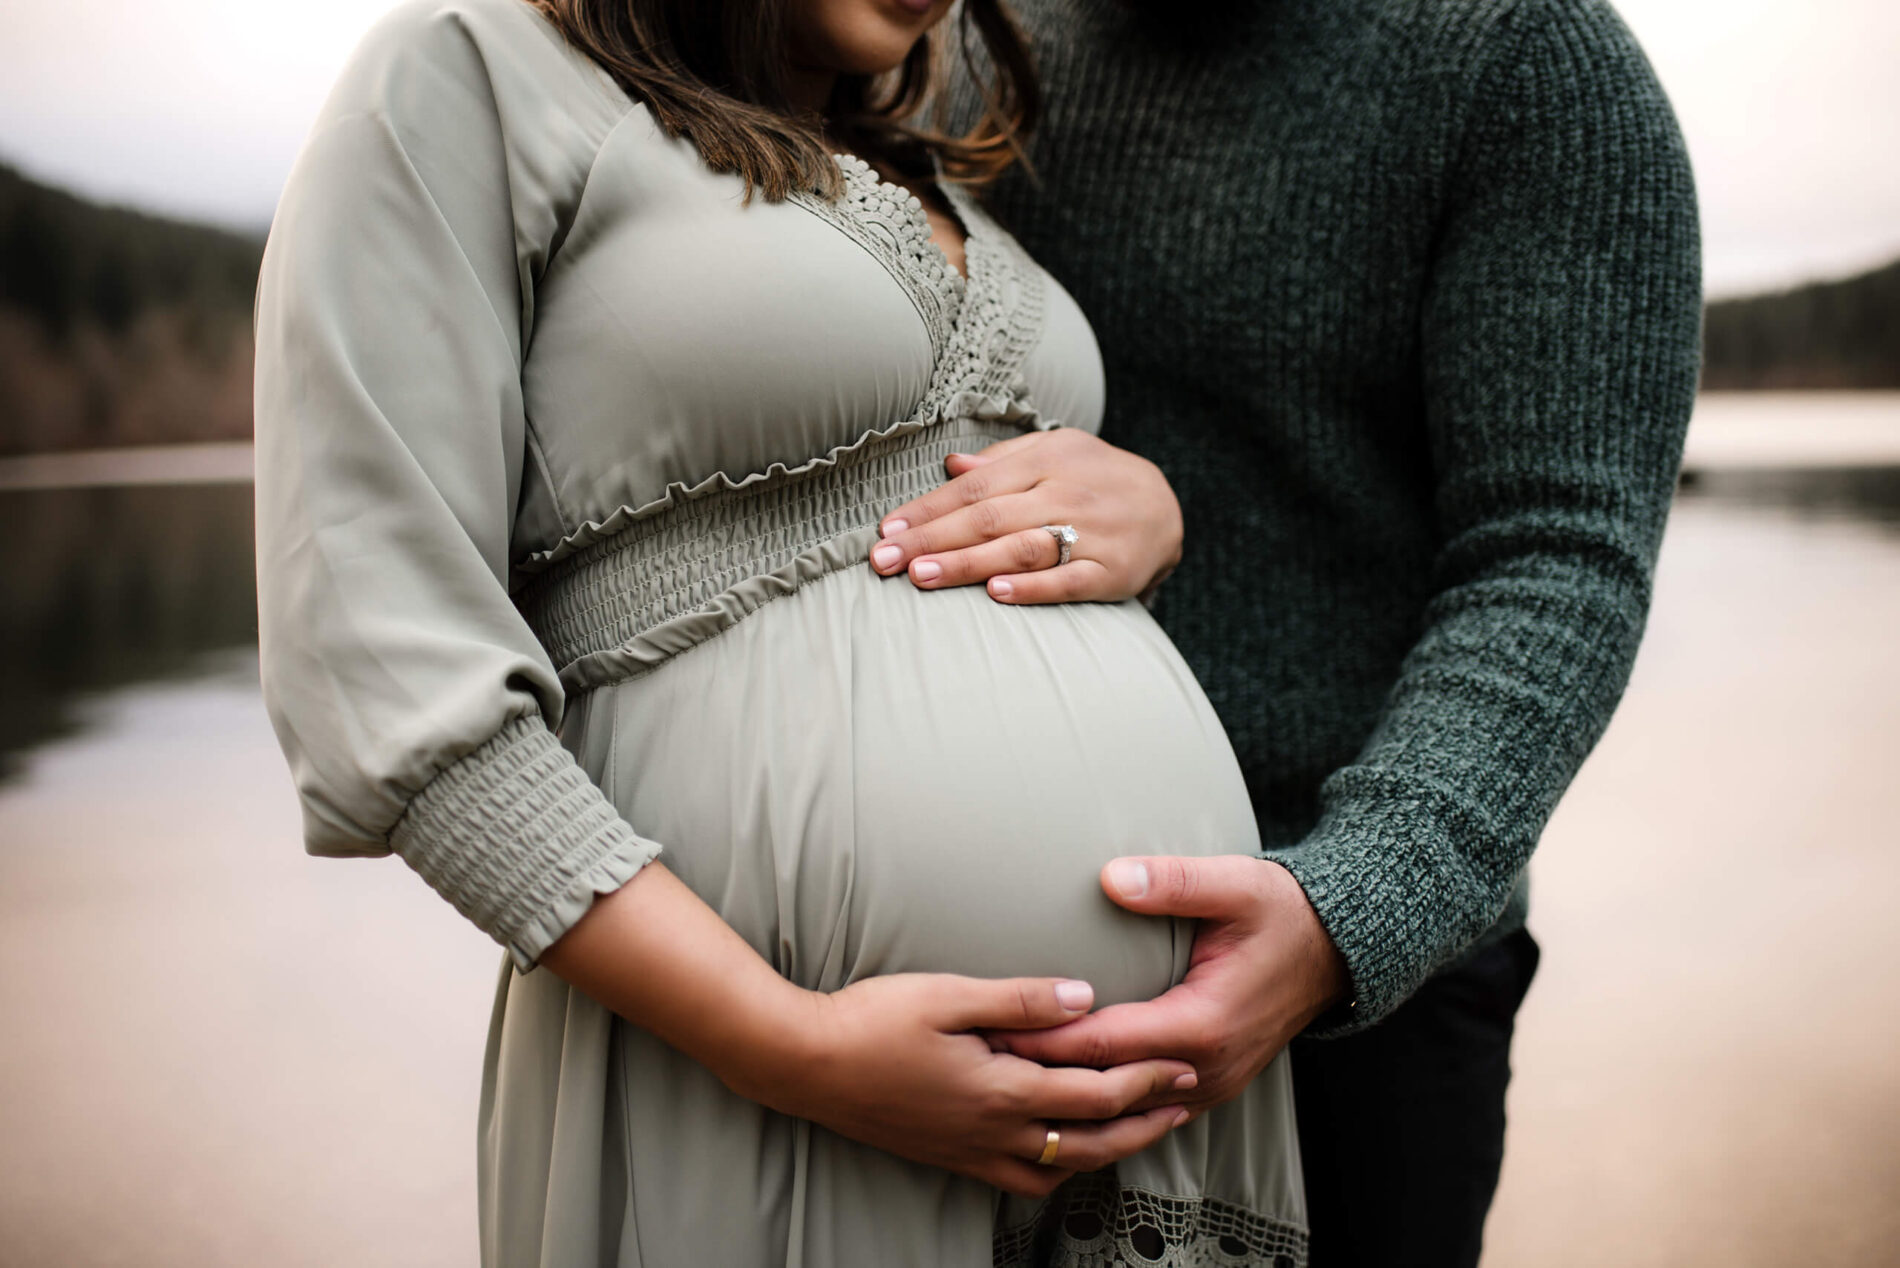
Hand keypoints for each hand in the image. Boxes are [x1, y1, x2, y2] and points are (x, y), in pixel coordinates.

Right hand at [736, 975, 1197, 1198]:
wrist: (806, 1064)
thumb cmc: (871, 1020)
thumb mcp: (947, 996)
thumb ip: (1020, 1000)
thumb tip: (1085, 997)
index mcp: (1000, 1090)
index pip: (1094, 1093)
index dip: (1146, 1080)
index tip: (1182, 1064)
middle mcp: (992, 1132)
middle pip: (1090, 1141)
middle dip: (1143, 1123)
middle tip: (1183, 1105)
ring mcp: (969, 1150)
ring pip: (1059, 1169)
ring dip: (1107, 1152)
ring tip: (1136, 1131)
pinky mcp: (948, 1156)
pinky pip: (1019, 1179)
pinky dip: (1057, 1168)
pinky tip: (1062, 1151)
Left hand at [868, 428, 1181, 603]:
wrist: (1168, 507)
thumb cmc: (1095, 477)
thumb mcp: (1056, 451)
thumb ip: (1004, 460)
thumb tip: (951, 464)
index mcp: (1046, 460)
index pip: (975, 486)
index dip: (928, 509)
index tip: (887, 530)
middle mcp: (1065, 493)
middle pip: (988, 517)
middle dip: (932, 539)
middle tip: (885, 561)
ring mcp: (1090, 533)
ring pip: (1021, 548)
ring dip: (968, 563)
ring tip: (922, 576)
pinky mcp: (1111, 572)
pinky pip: (1068, 581)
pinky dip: (1032, 588)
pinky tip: (996, 594)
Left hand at [987, 858, 1348, 1115]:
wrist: (1333, 950)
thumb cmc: (1279, 913)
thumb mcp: (1233, 884)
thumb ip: (1173, 882)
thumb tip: (1111, 878)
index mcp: (1202, 1023)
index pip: (1103, 1043)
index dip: (1044, 1042)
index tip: (992, 1031)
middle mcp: (1204, 1067)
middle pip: (1103, 1086)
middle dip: (1040, 1075)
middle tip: (976, 1060)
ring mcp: (1208, 1083)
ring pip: (1122, 1111)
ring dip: (1067, 1097)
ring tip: (1002, 1080)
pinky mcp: (1206, 1083)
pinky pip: (1143, 1108)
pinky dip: (1099, 1104)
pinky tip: (1057, 1094)